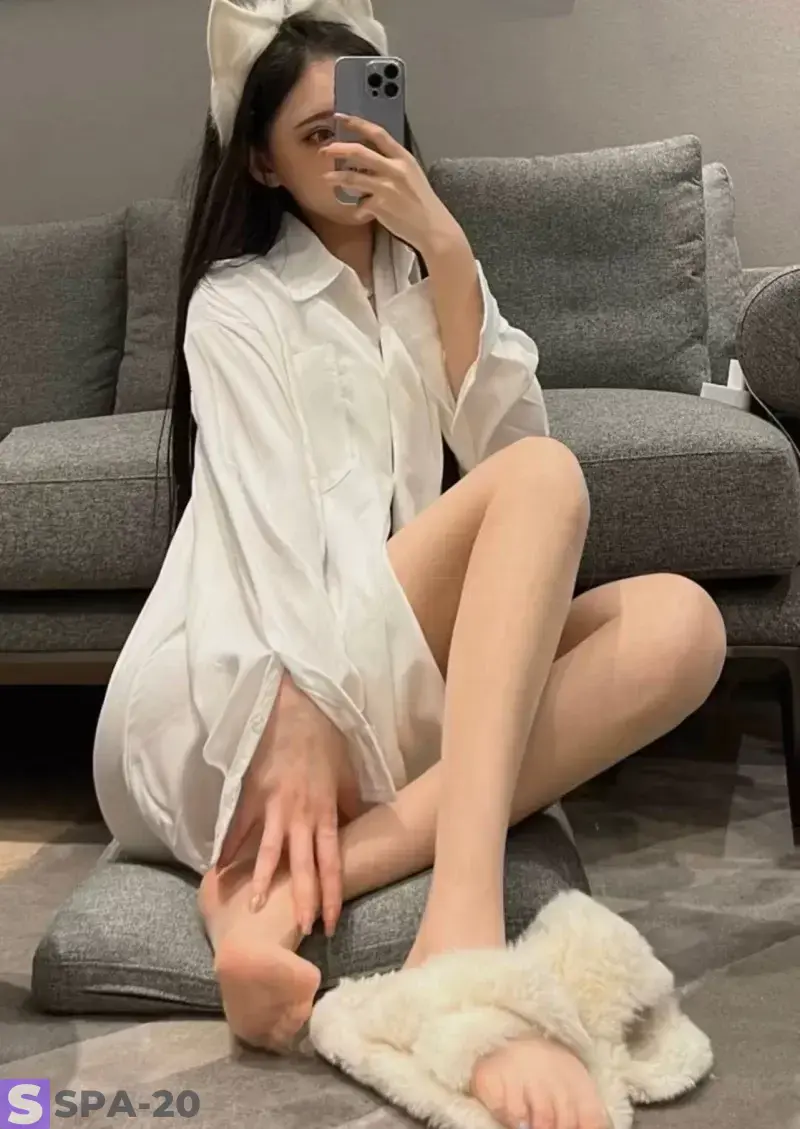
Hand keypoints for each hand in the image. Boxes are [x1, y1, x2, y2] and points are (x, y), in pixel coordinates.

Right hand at [216, 675, 350, 936]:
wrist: (298, 712)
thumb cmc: (325, 743)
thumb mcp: (348, 777)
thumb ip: (351, 808)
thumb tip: (365, 829)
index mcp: (325, 814)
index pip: (332, 863)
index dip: (331, 894)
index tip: (331, 923)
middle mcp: (300, 817)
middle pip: (303, 866)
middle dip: (302, 900)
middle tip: (301, 931)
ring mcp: (273, 807)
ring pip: (268, 852)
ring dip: (262, 882)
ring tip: (255, 910)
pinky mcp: (251, 795)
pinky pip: (237, 826)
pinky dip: (227, 848)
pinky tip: (217, 869)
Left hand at [323, 114, 464, 258]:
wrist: (432, 227)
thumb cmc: (421, 202)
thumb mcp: (411, 175)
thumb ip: (391, 164)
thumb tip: (367, 161)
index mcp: (403, 158)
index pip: (377, 133)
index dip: (356, 123)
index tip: (339, 117)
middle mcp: (395, 169)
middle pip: (359, 152)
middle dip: (338, 149)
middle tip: (325, 150)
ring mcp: (387, 187)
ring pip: (353, 178)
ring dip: (336, 177)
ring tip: (326, 179)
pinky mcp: (381, 206)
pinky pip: (360, 204)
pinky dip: (358, 209)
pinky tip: (359, 212)